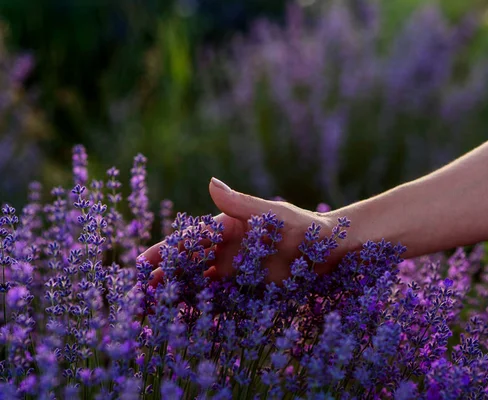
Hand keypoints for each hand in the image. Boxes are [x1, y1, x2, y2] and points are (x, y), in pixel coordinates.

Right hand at [140, 178, 358, 286]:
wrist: (332, 250)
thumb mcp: (275, 215)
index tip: (142, 264)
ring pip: (198, 279)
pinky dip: (199, 302)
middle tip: (138, 292)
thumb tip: (210, 183)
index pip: (190, 239)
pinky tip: (182, 314)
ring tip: (151, 307)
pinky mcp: (247, 285)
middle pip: (188, 261)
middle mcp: (227, 246)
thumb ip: (242, 204)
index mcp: (228, 225)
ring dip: (176, 290)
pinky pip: (218, 294)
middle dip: (163, 274)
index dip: (165, 250)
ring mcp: (235, 267)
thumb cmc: (306, 227)